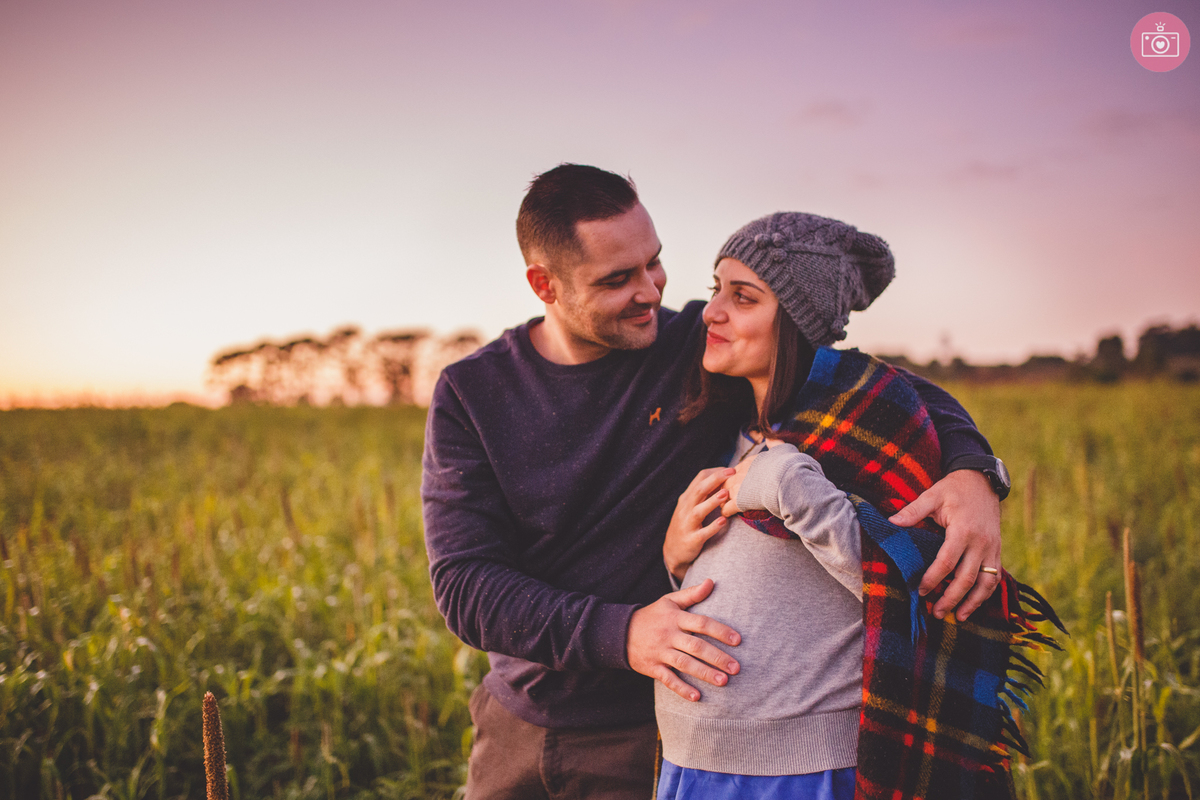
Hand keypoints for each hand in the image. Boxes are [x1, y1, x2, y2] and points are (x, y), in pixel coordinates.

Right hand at [627, 579, 740, 701]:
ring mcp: (660, 652)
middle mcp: (668, 635)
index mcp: (675, 618)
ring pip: (684, 664)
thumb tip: (712, 582)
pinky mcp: (652, 667)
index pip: (701, 623)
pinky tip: (697, 697)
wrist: (620, 632)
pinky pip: (668, 679)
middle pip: (695, 646)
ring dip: (704, 673)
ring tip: (724, 681)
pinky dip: (682, 689)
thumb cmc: (652, 616)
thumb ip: (692, 594)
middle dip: (717, 657)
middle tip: (736, 668)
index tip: (738, 640)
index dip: (720, 631)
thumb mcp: (669, 601)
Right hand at [664, 467, 733, 580]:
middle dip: (716, 479)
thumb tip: (723, 478)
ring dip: (712, 501)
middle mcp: (685, 509)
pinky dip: (712, 527)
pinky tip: (723, 521)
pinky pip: (702, 533)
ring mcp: (687, 525)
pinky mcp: (692, 540)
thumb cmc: (687, 525)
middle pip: (699, 490)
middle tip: (733, 472)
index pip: (699, 479)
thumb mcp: (690, 506)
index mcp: (687, 498)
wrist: (673, 551)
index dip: (716, 472)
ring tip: (726, 493)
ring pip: (699, 511)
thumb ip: (703, 494)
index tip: (731, 470)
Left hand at [719, 438, 783, 515]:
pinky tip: (728, 514)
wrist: (787, 478)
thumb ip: (774, 443)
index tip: (736, 483)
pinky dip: (726, 512)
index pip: (733, 471)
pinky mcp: (739, 502)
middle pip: (723, 482)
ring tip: (725, 506)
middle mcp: (739, 474)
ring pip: (721, 495)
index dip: (733, 478)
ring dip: (723, 500)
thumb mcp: (782, 448)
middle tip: (725, 496)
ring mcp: (737, 488)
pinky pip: (726, 508)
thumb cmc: (787, 465)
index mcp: (747, 463)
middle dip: (723, 489)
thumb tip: (770, 437)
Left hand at [888, 469, 1001, 621]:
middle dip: (951, 598)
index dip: (933, 578)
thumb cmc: (954, 488)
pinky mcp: (998, 550)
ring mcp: (992, 548)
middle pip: (967, 578)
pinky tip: (974, 604)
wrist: (983, 480)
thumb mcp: (932, 495)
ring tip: (958, 617)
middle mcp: (981, 543)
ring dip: (974, 602)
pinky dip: (986, 592)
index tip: (920, 590)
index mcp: (963, 530)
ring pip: (986, 582)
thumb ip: (913, 510)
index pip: (947, 562)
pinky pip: (995, 576)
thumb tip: (891, 522)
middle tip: (936, 612)